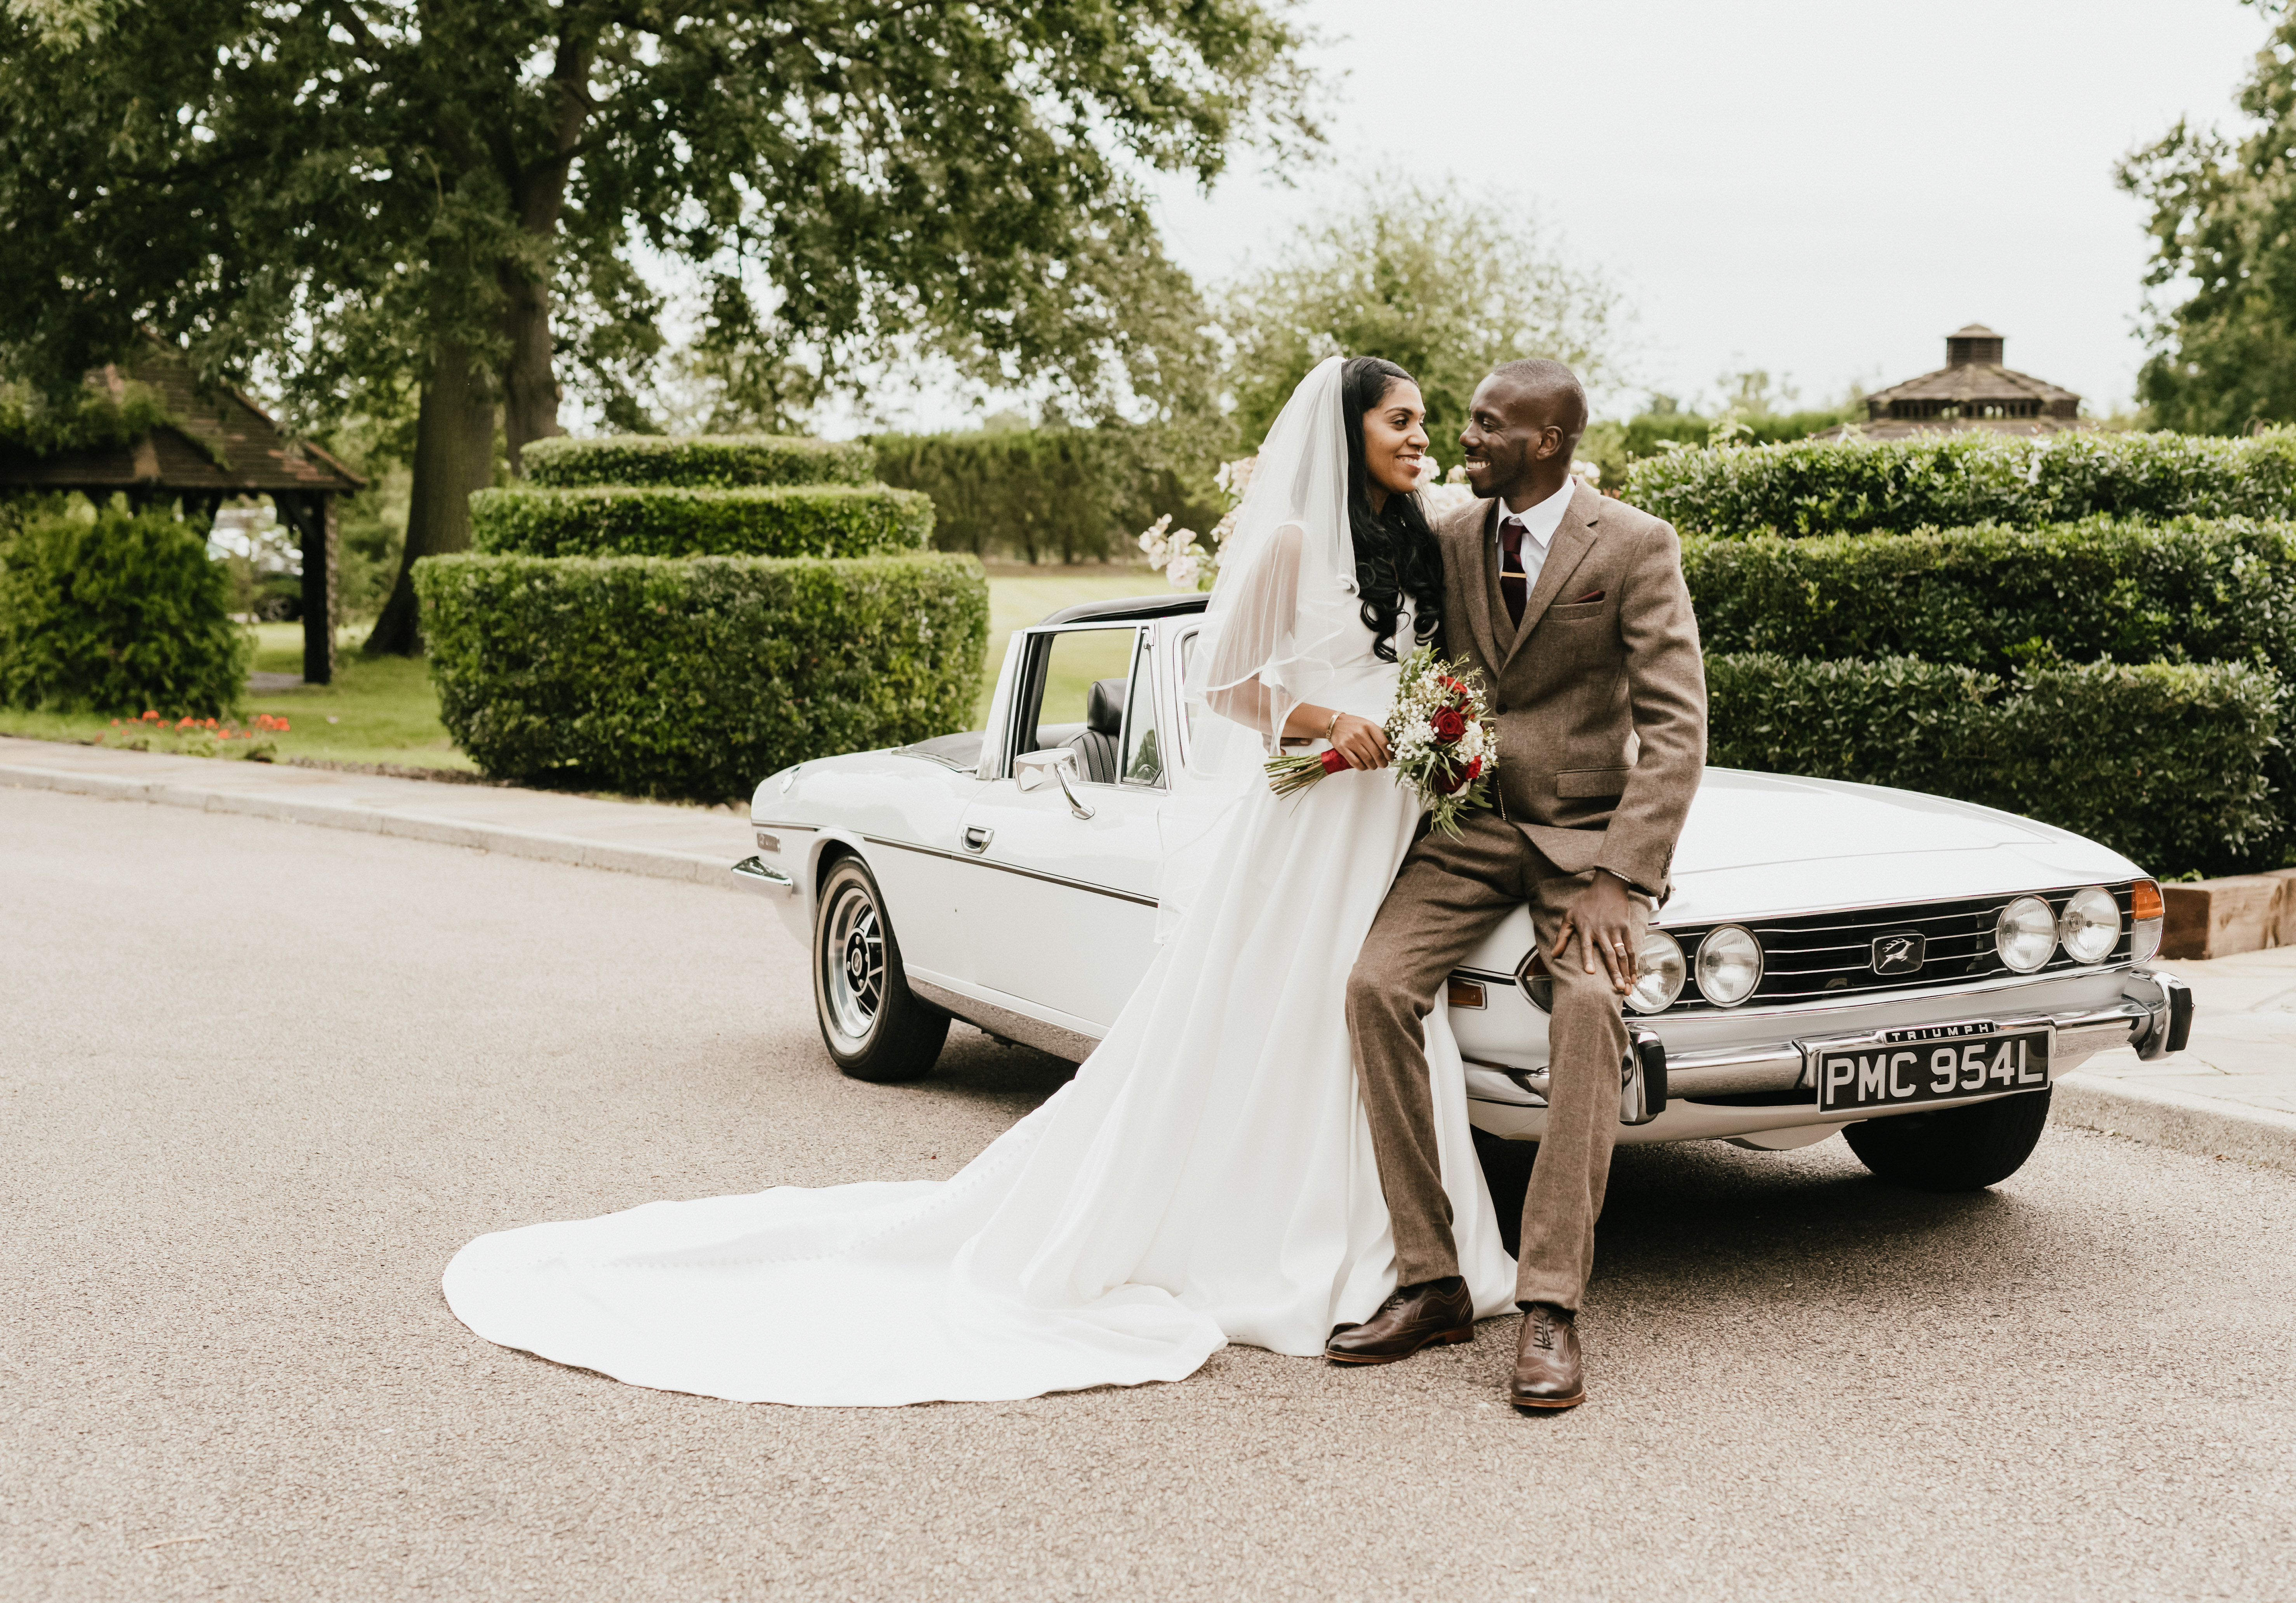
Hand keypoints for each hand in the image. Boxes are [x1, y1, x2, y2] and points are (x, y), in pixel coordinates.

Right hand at [1327, 711, 1390, 770]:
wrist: (1335, 723)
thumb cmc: (1354, 725)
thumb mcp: (1368, 724)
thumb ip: (1379, 733)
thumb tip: (1392, 746)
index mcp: (1369, 726)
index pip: (1384, 743)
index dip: (1389, 753)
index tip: (1391, 758)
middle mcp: (1360, 733)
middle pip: (1376, 754)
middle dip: (1382, 762)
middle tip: (1383, 764)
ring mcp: (1351, 741)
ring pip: (1367, 760)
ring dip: (1373, 766)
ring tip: (1374, 766)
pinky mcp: (1342, 748)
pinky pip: (1355, 763)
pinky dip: (1362, 767)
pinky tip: (1364, 766)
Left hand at [1550, 872, 1639, 995]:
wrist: (1608, 886)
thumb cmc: (1586, 902)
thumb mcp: (1569, 916)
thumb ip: (1562, 936)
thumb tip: (1554, 954)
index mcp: (1586, 929)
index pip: (1586, 946)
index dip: (1588, 959)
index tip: (1590, 972)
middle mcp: (1602, 931)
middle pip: (1609, 955)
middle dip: (1614, 973)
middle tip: (1618, 988)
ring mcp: (1615, 931)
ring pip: (1622, 954)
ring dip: (1626, 972)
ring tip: (1627, 988)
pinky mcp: (1626, 929)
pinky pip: (1631, 949)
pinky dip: (1633, 964)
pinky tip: (1634, 976)